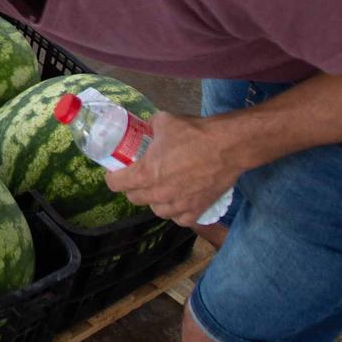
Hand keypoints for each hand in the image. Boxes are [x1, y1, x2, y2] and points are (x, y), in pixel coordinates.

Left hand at [101, 112, 245, 226]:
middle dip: (133, 187)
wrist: (228, 146)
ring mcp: (178, 205)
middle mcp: (159, 194)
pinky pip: (179, 219)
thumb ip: (151, 127)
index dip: (113, 177)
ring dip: (155, 201)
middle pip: (134, 198)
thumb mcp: (164, 122)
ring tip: (161, 188)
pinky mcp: (196, 211)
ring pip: (156, 210)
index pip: (116, 184)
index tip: (117, 172)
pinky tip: (179, 201)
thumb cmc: (195, 133)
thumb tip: (147, 127)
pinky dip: (177, 212)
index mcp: (145, 174)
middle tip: (140, 177)